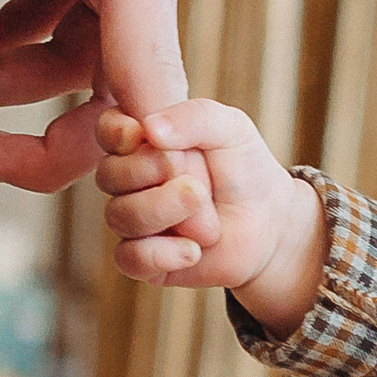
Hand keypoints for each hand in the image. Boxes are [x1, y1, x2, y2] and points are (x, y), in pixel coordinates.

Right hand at [92, 99, 329, 326]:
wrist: (268, 224)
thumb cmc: (244, 169)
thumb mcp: (231, 129)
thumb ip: (195, 117)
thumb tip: (149, 128)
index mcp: (141, 140)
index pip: (108, 130)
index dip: (119, 133)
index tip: (142, 135)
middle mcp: (127, 180)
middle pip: (110, 175)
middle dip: (157, 172)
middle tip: (200, 180)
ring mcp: (131, 219)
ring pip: (120, 216)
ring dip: (166, 210)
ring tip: (204, 207)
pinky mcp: (141, 258)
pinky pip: (129, 258)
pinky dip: (163, 254)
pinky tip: (194, 250)